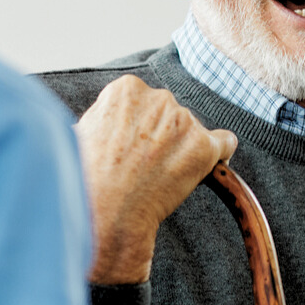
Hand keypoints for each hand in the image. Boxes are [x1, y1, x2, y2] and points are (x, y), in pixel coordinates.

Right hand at [75, 75, 236, 282]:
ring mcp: (184, 121)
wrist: (103, 215)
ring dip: (183, 150)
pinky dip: (219, 156)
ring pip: (193, 131)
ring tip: (159, 179)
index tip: (131, 149)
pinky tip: (204, 171)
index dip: (138, 128)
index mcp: (127, 89)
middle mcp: (159, 97)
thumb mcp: (79, 135)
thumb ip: (101, 120)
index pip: (145, 102)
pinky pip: (225, 143)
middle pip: (170, 114)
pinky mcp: (204, 147)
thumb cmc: (84, 180)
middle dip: (161, 136)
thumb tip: (98, 127)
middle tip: (144, 168)